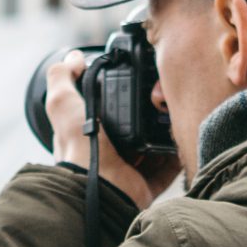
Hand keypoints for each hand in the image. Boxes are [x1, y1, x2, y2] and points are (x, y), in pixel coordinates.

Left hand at [46, 52, 180, 208]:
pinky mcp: (146, 186)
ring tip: (177, 112)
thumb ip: (62, 77)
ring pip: (152, 147)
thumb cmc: (79, 148)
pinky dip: (177, 156)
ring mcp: (128, 172)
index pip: (105, 111)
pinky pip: (168, 169)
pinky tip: (184, 137)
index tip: (136, 80)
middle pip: (133, 128)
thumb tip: (73, 57)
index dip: (119, 96)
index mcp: (88, 135)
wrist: (101, 189)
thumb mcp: (62, 104)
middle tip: (162, 95)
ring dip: (165, 132)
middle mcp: (107, 154)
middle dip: (148, 113)